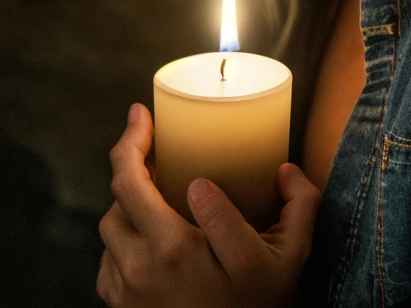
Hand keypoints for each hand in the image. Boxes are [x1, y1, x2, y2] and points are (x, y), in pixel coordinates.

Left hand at [97, 103, 320, 307]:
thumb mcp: (293, 259)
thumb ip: (301, 206)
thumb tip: (284, 169)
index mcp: (204, 252)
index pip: (197, 190)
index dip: (198, 167)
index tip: (198, 164)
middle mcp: (161, 266)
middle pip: (126, 190)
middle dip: (130, 148)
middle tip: (140, 123)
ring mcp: (132, 287)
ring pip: (110, 221)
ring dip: (125, 198)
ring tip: (146, 182)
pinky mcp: (119, 304)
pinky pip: (107, 256)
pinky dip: (122, 237)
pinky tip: (142, 230)